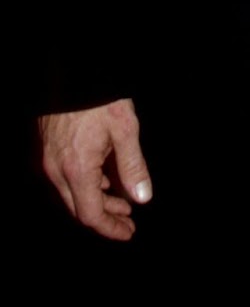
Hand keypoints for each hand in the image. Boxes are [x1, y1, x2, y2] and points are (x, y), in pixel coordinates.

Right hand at [39, 98, 152, 239]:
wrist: (70, 73)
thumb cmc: (99, 98)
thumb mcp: (124, 128)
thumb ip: (133, 165)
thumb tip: (142, 197)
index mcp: (77, 170)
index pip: (91, 215)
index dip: (110, 228)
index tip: (128, 233)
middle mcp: (57, 171)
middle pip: (79, 208)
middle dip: (105, 218)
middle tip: (128, 221)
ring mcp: (50, 160)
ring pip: (72, 194)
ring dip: (97, 202)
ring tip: (122, 202)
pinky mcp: (49, 149)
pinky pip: (66, 179)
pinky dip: (86, 186)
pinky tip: (104, 180)